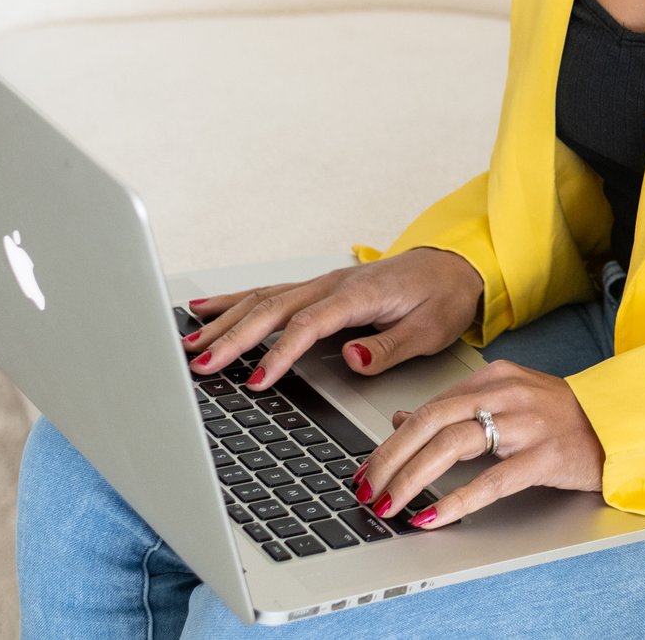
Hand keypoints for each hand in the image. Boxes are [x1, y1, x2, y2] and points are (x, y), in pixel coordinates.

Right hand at [180, 247, 484, 390]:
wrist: (455, 265)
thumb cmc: (443, 297)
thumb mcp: (431, 328)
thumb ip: (390, 347)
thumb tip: (352, 359)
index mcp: (360, 295)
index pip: (309, 325)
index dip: (279, 353)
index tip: (255, 380)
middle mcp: (334, 284)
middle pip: (273, 310)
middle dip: (233, 338)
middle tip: (200, 365)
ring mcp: (323, 283)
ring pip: (263, 300)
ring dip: (225, 322)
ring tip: (189, 344)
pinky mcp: (319, 288)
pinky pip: (269, 293)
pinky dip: (234, 301)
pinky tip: (204, 309)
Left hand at [350, 360, 605, 528]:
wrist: (621, 425)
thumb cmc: (564, 418)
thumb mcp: (508, 401)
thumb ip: (458, 408)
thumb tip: (402, 419)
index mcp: (496, 377)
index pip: (430, 406)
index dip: (392, 440)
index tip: (368, 468)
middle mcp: (508, 393)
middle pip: (431, 422)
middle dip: (390, 459)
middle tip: (366, 488)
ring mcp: (527, 423)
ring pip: (452, 446)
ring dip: (411, 478)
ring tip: (389, 504)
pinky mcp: (545, 456)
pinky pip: (491, 480)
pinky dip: (455, 500)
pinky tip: (432, 516)